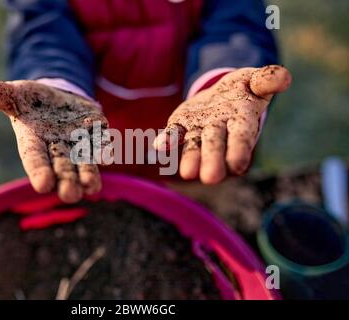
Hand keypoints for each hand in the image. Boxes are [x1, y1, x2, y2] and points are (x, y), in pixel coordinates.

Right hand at [0, 79, 108, 202]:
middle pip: (62, 168)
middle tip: (70, 195)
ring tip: (91, 187)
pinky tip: (109, 155)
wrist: (58, 98)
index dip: (38, 171)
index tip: (43, 185)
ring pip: (85, 164)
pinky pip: (101, 143)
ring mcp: (78, 143)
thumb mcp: (13, 94)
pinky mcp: (96, 134)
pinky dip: (104, 149)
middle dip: (67, 182)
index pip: (34, 159)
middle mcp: (57, 148)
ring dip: (88, 175)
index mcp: (34, 142)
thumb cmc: (31, 101)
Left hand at [154, 65, 291, 183]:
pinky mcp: (181, 124)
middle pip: (215, 146)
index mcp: (241, 121)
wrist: (222, 93)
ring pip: (194, 146)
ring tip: (186, 173)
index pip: (242, 138)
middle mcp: (219, 130)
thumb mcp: (257, 80)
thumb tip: (284, 76)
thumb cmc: (245, 89)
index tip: (237, 165)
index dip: (240, 150)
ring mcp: (198, 130)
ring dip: (190, 158)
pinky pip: (174, 133)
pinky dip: (167, 141)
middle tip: (209, 178)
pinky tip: (159, 147)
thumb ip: (267, 79)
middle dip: (213, 161)